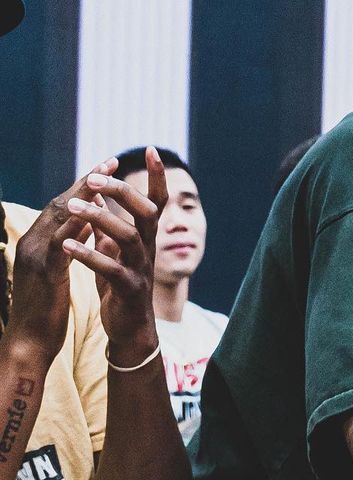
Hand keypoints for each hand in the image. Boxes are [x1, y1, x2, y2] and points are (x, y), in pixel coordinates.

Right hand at [5, 157, 117, 361]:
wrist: (28, 342)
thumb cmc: (44, 309)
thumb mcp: (56, 272)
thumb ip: (67, 247)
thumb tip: (84, 223)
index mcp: (37, 242)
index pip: (62, 207)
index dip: (84, 186)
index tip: (105, 168)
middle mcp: (32, 243)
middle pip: (60, 204)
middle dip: (86, 181)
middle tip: (109, 161)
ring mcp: (35, 256)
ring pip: (59, 217)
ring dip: (83, 196)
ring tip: (106, 178)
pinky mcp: (43, 272)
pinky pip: (60, 243)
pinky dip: (77, 227)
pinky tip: (96, 215)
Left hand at [61, 148, 166, 363]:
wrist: (130, 329)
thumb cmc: (120, 286)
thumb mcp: (114, 249)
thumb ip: (108, 222)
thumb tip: (98, 191)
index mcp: (144, 237)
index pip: (156, 201)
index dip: (157, 177)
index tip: (152, 151)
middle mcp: (148, 249)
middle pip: (146, 213)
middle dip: (123, 192)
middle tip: (96, 177)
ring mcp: (141, 269)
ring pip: (128, 237)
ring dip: (101, 219)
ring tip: (72, 208)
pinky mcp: (129, 290)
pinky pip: (111, 270)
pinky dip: (89, 256)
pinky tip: (67, 245)